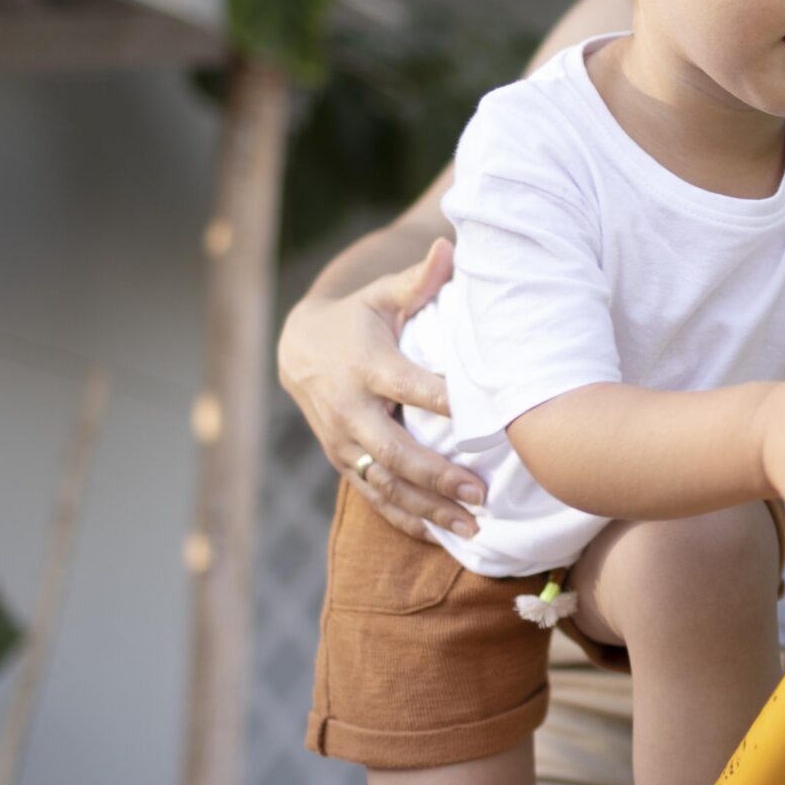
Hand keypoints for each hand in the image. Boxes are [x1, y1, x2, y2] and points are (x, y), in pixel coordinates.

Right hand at [276, 239, 486, 539]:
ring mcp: (342, 441)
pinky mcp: (341, 462)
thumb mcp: (382, 295)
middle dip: (437, 475)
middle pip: (393, 450)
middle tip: (482, 492)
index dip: (444, 403)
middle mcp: (349, 409)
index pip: (409, 387)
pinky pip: (374, 497)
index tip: (486, 419)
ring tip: (473, 528)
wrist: (298, 348)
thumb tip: (448, 248)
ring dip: (428, 508)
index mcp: (366, 365)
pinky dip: (406, 519)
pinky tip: (442, 536)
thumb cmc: (358, 318)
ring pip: (384, 484)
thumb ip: (418, 281)